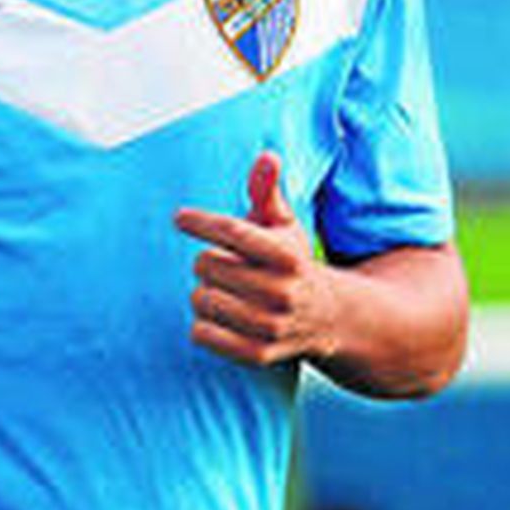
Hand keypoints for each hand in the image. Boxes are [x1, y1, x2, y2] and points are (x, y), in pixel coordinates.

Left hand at [174, 152, 339, 369]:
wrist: (329, 319)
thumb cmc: (292, 262)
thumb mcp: (285, 225)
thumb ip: (268, 192)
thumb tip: (267, 155)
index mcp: (287, 255)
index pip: (232, 231)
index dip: (200, 221)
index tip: (180, 218)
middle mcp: (282, 291)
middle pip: (206, 264)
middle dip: (207, 260)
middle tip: (224, 266)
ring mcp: (271, 326)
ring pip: (199, 298)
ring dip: (205, 292)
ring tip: (227, 292)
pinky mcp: (258, 354)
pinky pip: (201, 333)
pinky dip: (202, 324)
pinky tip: (220, 317)